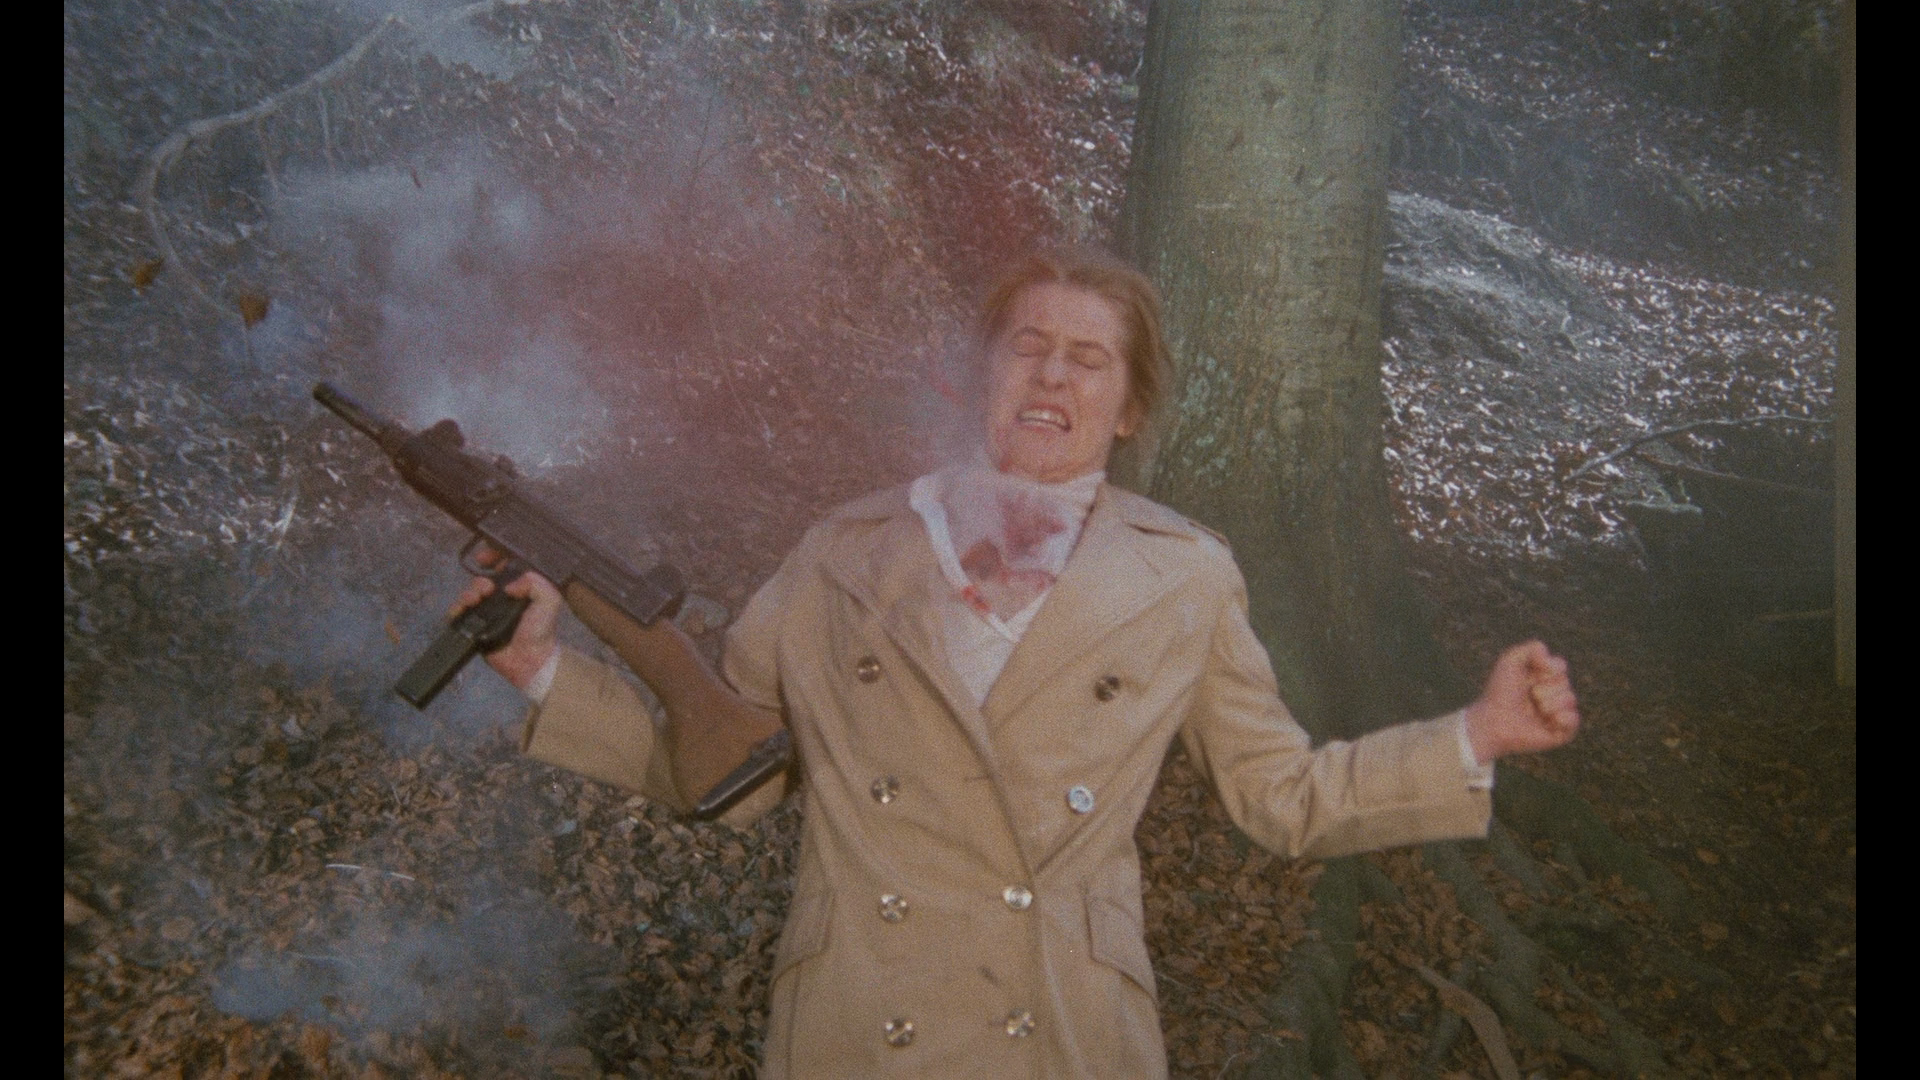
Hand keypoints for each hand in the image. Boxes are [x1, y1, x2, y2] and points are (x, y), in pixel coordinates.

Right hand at [449, 569, 562, 690]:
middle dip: (480, 578)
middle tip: (487, 587)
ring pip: (469, 593)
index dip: (492, 557)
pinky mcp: (474, 625)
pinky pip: (458, 613)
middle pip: (482, 578)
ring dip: (469, 591)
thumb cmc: (541, 630)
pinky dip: (456, 608)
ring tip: (477, 598)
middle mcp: (500, 596)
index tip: (486, 558)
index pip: (502, 565)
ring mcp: (486, 610)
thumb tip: (510, 584)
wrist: (530, 660)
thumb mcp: (550, 600)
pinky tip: (463, 608)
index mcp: (519, 587)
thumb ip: (536, 583)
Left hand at [1463, 640, 1580, 763]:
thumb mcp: (1510, 661)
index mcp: (1543, 677)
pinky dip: (1562, 717)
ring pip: (1571, 698)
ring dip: (1549, 703)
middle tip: (1528, 697)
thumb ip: (1533, 648)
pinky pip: (1574, 719)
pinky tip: (1549, 720)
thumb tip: (1553, 659)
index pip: (1560, 666)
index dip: (1548, 668)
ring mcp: (1558, 713)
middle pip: (1565, 681)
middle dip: (1544, 688)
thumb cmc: (1499, 692)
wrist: (1494, 722)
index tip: (1529, 675)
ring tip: (1535, 710)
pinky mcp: (1561, 732)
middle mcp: (1553, 694)